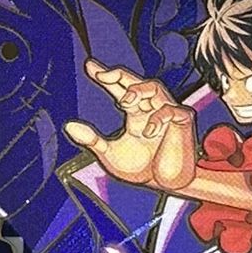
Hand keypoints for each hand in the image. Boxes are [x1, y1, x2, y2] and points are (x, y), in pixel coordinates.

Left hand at [64, 58, 197, 190]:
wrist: (165, 186)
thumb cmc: (142, 169)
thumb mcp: (110, 154)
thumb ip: (92, 140)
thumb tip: (69, 126)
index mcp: (134, 113)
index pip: (119, 88)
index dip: (106, 76)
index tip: (89, 66)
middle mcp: (149, 108)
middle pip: (136, 81)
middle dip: (119, 74)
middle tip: (102, 75)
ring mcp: (167, 112)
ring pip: (155, 87)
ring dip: (138, 90)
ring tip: (124, 101)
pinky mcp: (182, 121)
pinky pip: (171, 110)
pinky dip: (159, 118)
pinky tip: (149, 131)